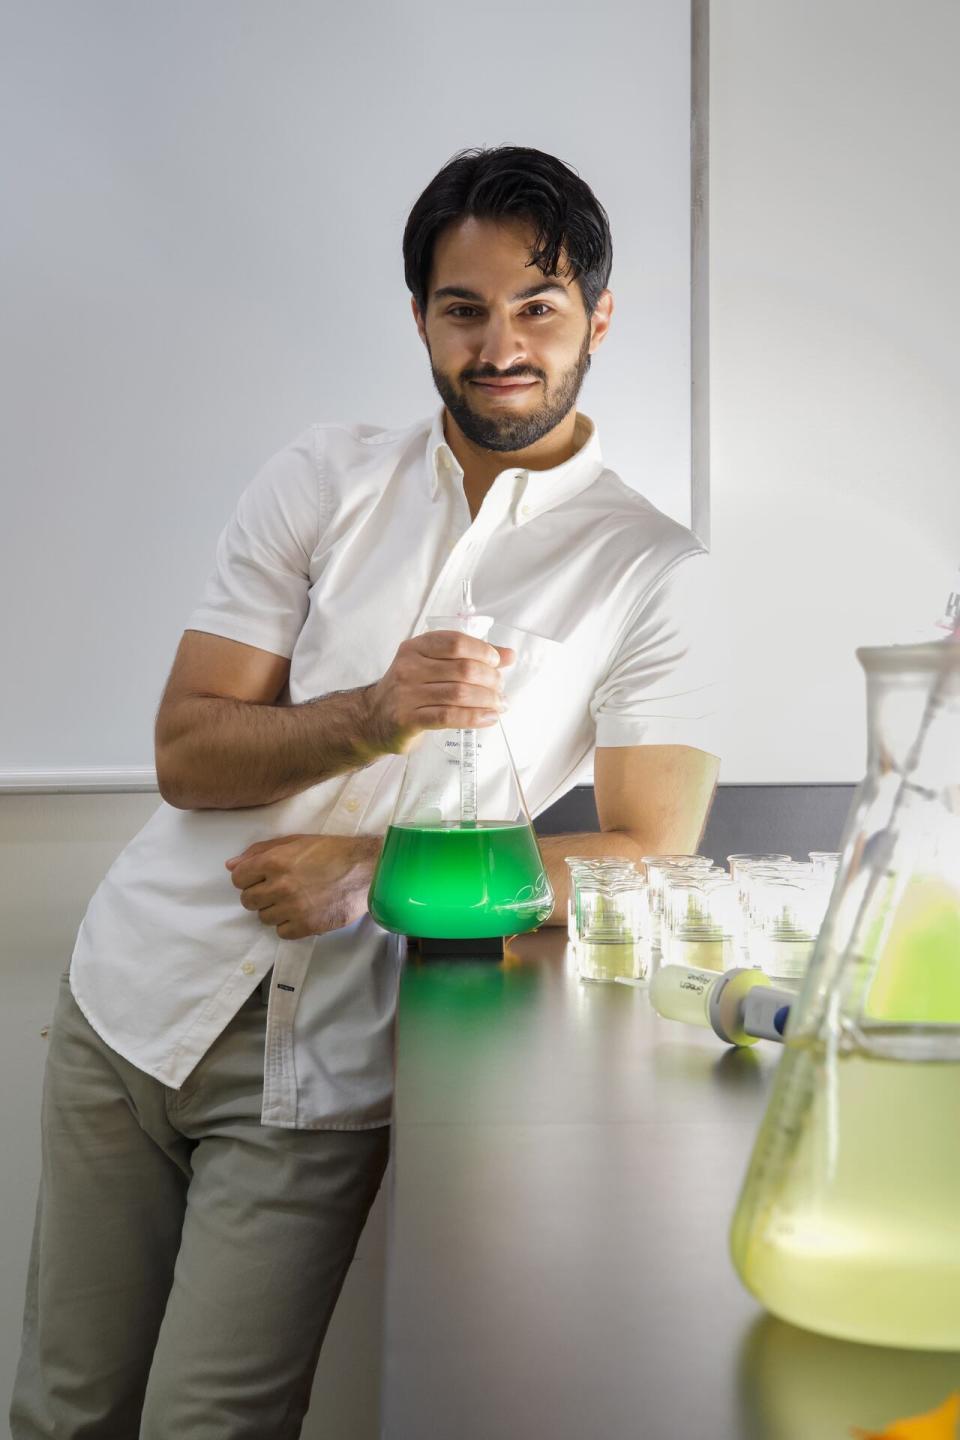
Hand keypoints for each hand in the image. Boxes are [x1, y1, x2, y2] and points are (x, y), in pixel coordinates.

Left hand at [225, 833, 379, 940]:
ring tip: (293, 901)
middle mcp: (280, 885)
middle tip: (277, 890)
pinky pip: (281, 932)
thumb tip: (231, 865)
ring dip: (274, 910)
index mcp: (275, 861)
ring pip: (263, 918)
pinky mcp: (307, 925)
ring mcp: (293, 908)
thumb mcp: (295, 841)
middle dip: (259, 895)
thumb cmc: (332, 851)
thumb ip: (260, 851)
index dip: (248, 878)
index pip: (238, 878)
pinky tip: (301, 913)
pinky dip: (289, 925)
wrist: (366, 869)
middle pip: (248, 900)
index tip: (260, 878)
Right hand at [364, 631, 515, 755]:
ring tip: (499, 705)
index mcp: (416, 648)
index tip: (497, 663)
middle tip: (500, 689)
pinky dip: (474, 717)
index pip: (455, 642)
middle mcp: (409, 667)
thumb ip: (470, 658)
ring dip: (487, 700)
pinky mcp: (408, 719)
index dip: (483, 651)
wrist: (373, 718)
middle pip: (462, 669)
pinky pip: (449, 716)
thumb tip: (508, 655)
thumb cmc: (410, 690)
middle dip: (490, 680)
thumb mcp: (434, 666)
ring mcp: (406, 694)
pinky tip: (489, 718)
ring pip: (459, 694)